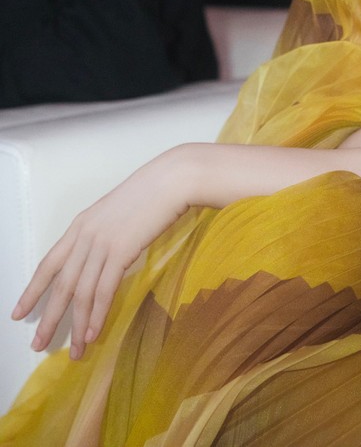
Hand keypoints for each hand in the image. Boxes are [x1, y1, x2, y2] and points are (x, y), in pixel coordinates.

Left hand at [12, 146, 191, 360]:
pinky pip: (104, 290)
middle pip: (60, 285)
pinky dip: (97, 315)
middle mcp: (84, 236)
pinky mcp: (121, 251)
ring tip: (75, 352)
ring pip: (81, 293)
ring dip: (76, 326)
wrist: (170, 180)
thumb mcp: (113, 212)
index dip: (32, 291)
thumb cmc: (148, 193)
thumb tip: (97, 261)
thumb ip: (100, 235)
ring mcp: (102, 244)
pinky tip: (93, 334)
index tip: (18, 313)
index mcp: (79, 226)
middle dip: (49, 318)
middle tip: (39, 344)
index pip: (48, 264)